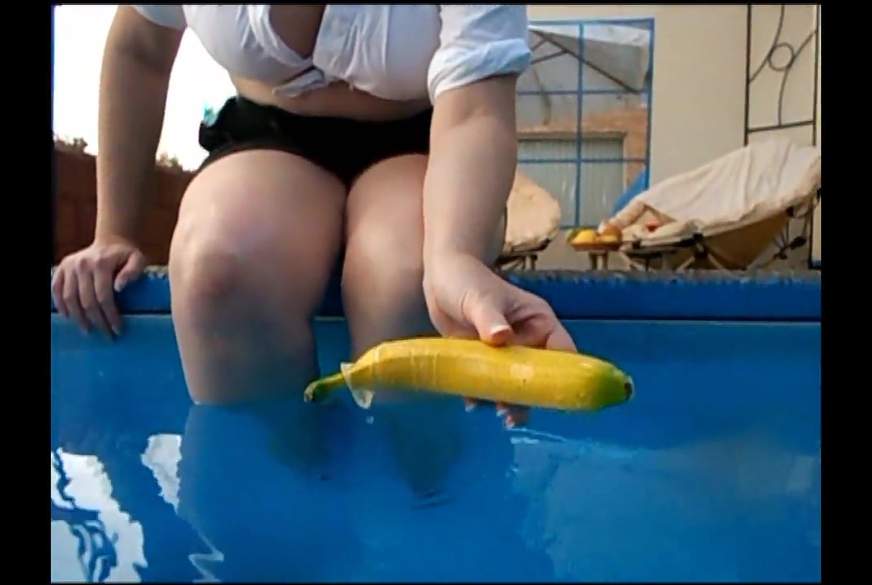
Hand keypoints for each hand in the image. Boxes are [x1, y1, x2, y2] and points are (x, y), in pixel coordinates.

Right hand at [51, 236, 145, 337]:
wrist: (111, 240)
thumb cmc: (127, 254)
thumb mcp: (138, 259)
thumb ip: (133, 271)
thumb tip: (119, 287)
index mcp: (100, 264)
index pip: (104, 297)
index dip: (110, 316)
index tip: (118, 330)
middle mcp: (82, 265)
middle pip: (86, 301)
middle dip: (97, 321)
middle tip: (106, 335)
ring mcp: (69, 266)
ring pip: (69, 298)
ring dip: (78, 318)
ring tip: (88, 331)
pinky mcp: (61, 268)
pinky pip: (56, 289)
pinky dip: (61, 305)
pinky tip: (69, 317)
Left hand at [423, 253, 575, 427]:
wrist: (439, 277)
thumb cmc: (465, 279)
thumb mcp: (479, 299)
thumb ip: (490, 318)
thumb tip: (501, 337)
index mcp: (538, 321)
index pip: (562, 351)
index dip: (564, 375)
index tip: (557, 399)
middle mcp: (527, 338)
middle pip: (539, 375)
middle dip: (531, 396)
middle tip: (513, 415)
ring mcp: (506, 351)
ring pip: (515, 383)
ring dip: (508, 400)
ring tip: (498, 415)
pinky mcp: (485, 360)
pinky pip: (490, 382)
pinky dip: (484, 395)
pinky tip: (472, 404)